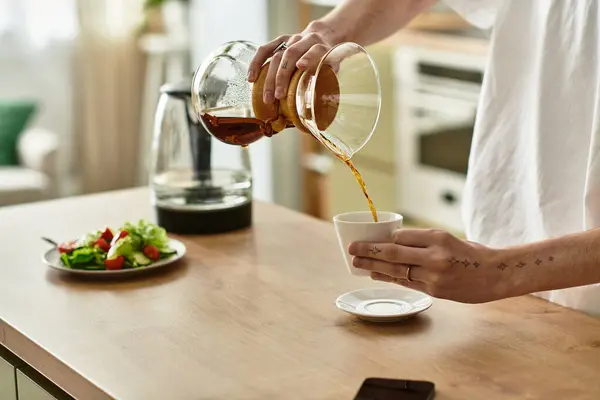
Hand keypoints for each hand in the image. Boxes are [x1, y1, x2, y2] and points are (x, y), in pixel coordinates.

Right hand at [247, 21, 337, 103]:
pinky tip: (251, 78)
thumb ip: (328, 82)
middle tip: (278, 97)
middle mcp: (306, 40)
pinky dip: (256, 63)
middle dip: (282, 76)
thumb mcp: (334, 68)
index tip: (301, 67)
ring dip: (270, 78)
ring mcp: (291, 40)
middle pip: (291, 55)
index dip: (308, 58)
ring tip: (268, 97)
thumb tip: (319, 106)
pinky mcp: (280, 40)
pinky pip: (265, 50)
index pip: (315, 50)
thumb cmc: (327, 59)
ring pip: (277, 56)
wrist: (323, 36)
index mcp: (322, 47)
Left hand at [348, 229, 507, 303]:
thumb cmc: (471, 253)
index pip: (402, 236)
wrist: (496, 275)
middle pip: (394, 254)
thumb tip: (395, 241)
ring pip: (397, 271)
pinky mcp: (435, 291)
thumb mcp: (449, 238)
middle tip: (351, 249)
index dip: (383, 239)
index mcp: (439, 237)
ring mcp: (434, 275)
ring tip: (357, 264)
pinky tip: (376, 275)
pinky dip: (390, 278)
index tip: (368, 238)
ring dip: (374, 268)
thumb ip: (423, 241)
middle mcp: (435, 256)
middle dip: (369, 252)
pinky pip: (407, 283)